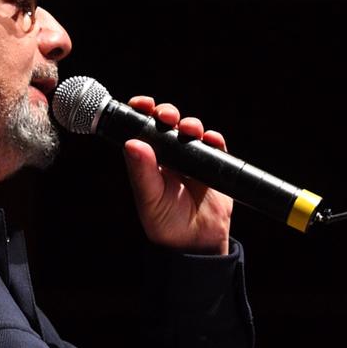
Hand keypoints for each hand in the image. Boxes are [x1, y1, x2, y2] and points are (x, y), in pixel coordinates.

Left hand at [122, 96, 233, 253]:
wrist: (197, 243)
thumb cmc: (166, 224)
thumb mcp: (149, 198)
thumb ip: (141, 172)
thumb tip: (131, 142)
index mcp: (147, 160)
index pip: (141, 128)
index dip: (141, 112)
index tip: (142, 104)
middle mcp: (167, 155)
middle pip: (166, 122)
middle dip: (167, 113)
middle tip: (167, 115)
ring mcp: (191, 159)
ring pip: (190, 129)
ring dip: (191, 124)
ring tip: (190, 130)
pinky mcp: (213, 165)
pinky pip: (215, 145)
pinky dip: (214, 138)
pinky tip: (211, 140)